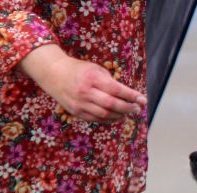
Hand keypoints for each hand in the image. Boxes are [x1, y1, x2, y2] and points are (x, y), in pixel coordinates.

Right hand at [18, 44, 146, 123]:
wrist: (53, 73)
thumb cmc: (79, 70)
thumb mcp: (95, 69)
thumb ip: (110, 82)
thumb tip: (128, 96)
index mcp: (92, 78)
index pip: (116, 90)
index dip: (131, 96)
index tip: (143, 100)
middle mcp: (86, 92)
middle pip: (112, 104)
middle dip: (128, 108)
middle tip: (137, 109)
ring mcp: (80, 103)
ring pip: (105, 115)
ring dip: (120, 115)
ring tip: (128, 113)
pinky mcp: (77, 112)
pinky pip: (97, 119)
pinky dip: (110, 120)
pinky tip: (117, 117)